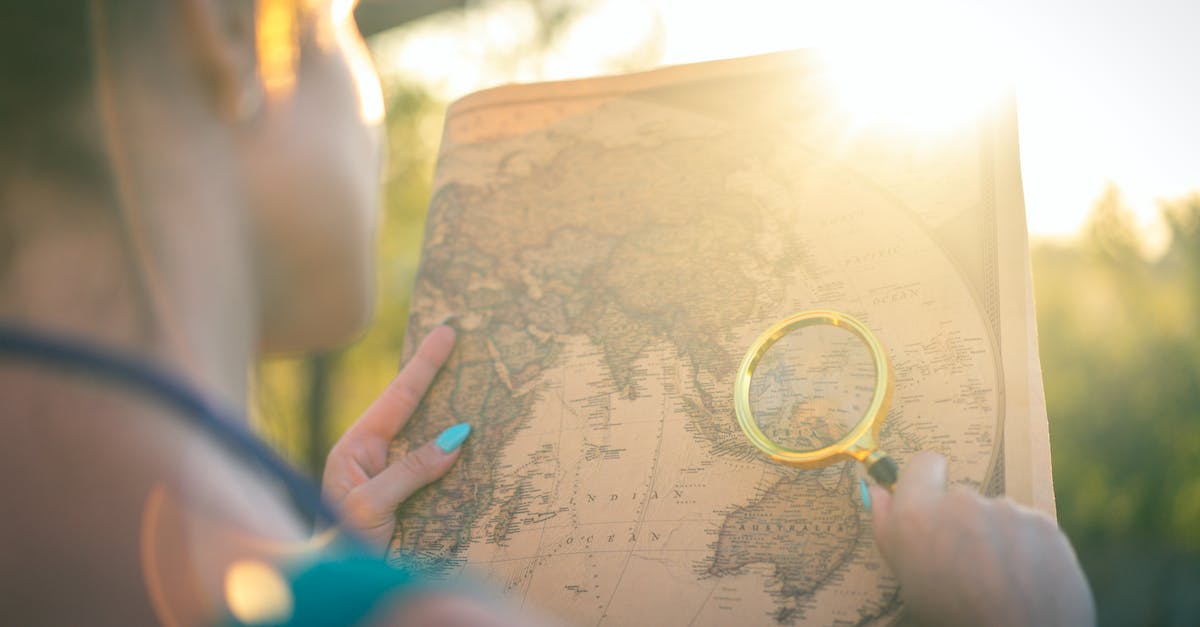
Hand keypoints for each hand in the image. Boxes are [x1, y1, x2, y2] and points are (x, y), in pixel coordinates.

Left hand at [322, 325, 468, 552]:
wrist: (332, 580)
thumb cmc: (339, 543)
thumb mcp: (372, 504)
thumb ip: (411, 470)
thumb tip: (457, 437)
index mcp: (356, 447)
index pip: (398, 397)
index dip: (425, 364)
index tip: (446, 331)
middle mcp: (373, 455)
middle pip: (414, 408)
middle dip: (438, 377)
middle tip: (462, 340)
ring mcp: (389, 475)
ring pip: (428, 437)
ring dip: (452, 417)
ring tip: (479, 386)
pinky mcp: (406, 497)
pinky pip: (435, 467)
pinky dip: (455, 454)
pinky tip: (476, 446)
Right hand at [869, 452, 1094, 625]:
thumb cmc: (953, 618)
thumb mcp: (907, 578)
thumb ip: (889, 527)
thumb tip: (877, 490)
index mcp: (918, 516)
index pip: (923, 464)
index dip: (929, 481)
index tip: (934, 503)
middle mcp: (961, 502)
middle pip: (961, 497)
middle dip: (964, 522)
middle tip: (969, 565)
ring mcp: (1006, 510)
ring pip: (997, 514)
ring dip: (997, 536)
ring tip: (1001, 578)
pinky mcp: (1043, 524)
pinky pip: (1030, 527)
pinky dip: (1028, 548)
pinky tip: (1027, 579)